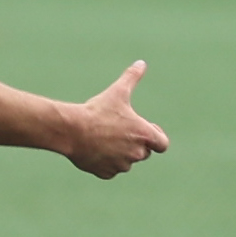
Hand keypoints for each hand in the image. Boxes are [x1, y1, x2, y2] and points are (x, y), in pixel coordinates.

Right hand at [67, 61, 168, 178]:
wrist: (72, 130)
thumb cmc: (97, 111)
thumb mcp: (117, 92)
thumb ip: (132, 78)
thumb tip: (141, 63)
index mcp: (144, 135)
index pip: (162, 144)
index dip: (155, 137)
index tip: (145, 130)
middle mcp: (136, 153)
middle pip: (144, 152)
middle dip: (135, 143)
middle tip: (119, 131)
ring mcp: (121, 165)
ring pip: (126, 162)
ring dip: (120, 153)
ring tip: (104, 138)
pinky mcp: (106, 173)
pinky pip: (111, 170)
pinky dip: (106, 162)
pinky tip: (96, 149)